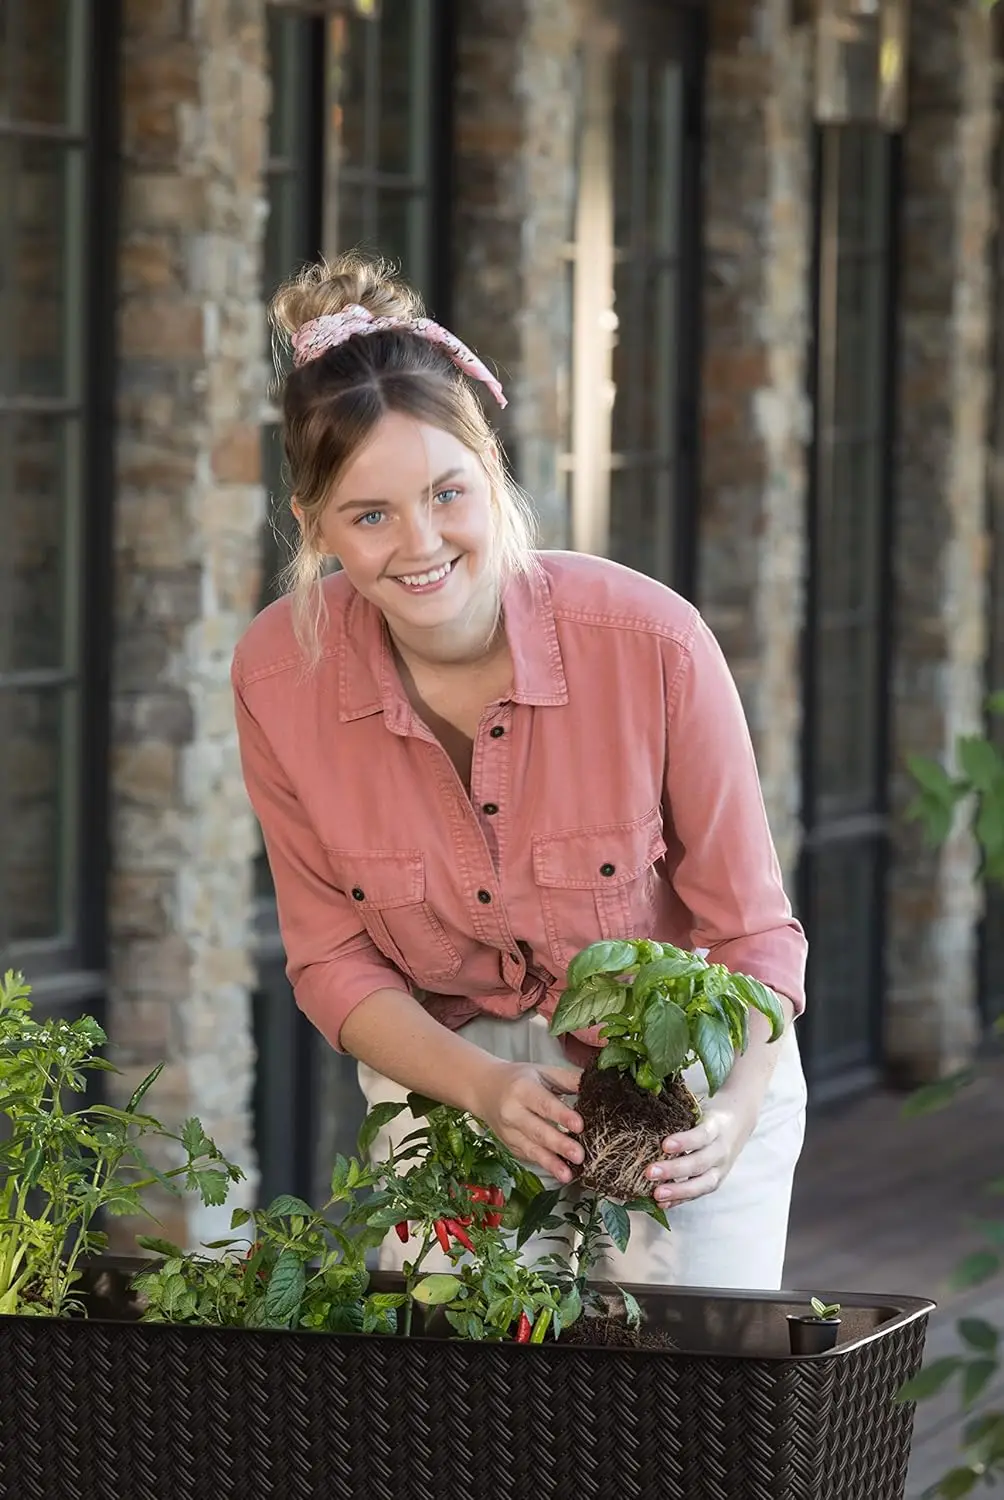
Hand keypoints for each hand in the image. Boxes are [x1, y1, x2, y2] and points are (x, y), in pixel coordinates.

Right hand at [474, 1060, 583, 1183]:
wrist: (484, 1089)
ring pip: (531, 1149)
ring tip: (568, 1174)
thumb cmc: (519, 1079)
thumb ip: (569, 1079)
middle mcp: (512, 1112)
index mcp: (522, 1089)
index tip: (579, 1125)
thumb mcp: (542, 1072)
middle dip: (559, 1144)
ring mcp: (509, 1132)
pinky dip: (544, 1165)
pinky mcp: (510, 1146)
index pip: (544, 1104)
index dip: (562, 1115)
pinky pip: (527, 1157)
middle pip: (537, 1130)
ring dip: (551, 1163)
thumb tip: (595, 1085)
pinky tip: (559, 1172)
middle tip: (579, 1155)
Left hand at [644, 1098, 755, 1206]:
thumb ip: (679, 1116)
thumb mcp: (699, 1109)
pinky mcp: (717, 1181)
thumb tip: (644, 1117)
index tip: (664, 1145)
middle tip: (649, 1173)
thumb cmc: (708, 1114)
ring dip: (678, 1191)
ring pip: (703, 1183)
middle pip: (700, 1162)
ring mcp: (721, 1168)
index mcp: (716, 1127)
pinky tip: (663, 1203)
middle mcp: (721, 1150)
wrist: (738, 1121)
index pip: (702, 1135)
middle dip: (674, 1170)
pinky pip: (699, 1193)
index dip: (685, 1141)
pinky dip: (680, 1200)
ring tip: (656, 1194)